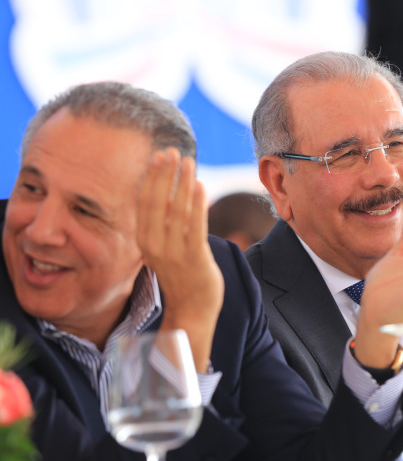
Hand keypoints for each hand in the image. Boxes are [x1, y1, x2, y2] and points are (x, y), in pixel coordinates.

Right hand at [136, 148, 223, 371]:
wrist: (192, 309)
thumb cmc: (182, 275)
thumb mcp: (165, 248)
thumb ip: (164, 225)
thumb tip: (169, 194)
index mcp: (145, 241)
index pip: (145, 203)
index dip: (152, 178)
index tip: (159, 156)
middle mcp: (155, 245)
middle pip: (157, 202)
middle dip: (164, 174)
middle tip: (171, 151)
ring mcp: (174, 252)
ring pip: (176, 210)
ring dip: (182, 183)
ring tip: (188, 161)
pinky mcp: (194, 257)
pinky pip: (195, 226)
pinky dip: (196, 204)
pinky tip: (199, 185)